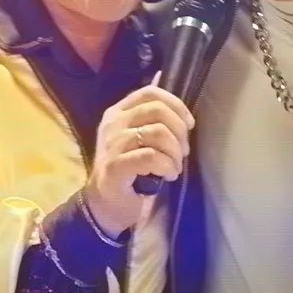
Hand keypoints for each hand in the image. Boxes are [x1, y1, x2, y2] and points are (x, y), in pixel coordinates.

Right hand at [84, 79, 194, 236]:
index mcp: (119, 112)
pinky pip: (151, 157)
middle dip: (179, 131)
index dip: (176, 105)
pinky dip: (167, 165)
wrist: (104, 204)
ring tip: (174, 167)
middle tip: (182, 152)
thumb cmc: (128, 170)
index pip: (150, 93)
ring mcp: (112, 144)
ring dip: (175, 153)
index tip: (188, 124)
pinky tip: (168, 175)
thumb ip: (151, 116)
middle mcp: (113, 124)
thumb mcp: (137, 137)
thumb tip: (171, 88)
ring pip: (157, 133)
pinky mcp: (115, 167)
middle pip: (157, 111)